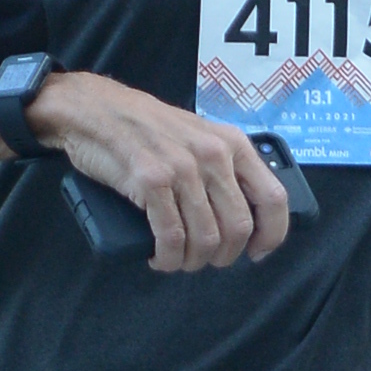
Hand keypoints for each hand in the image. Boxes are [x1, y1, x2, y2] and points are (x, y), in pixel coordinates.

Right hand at [29, 72, 293, 270]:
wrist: (96, 110)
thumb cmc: (147, 128)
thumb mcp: (199, 137)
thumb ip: (224, 168)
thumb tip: (243, 218)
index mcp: (233, 144)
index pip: (274, 199)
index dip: (271, 235)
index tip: (256, 252)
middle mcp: (214, 155)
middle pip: (237, 228)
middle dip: (222, 256)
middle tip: (203, 259)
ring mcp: (183, 168)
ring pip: (206, 239)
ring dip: (192, 261)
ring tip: (177, 259)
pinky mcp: (151, 181)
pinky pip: (172, 238)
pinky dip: (168, 258)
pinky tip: (161, 258)